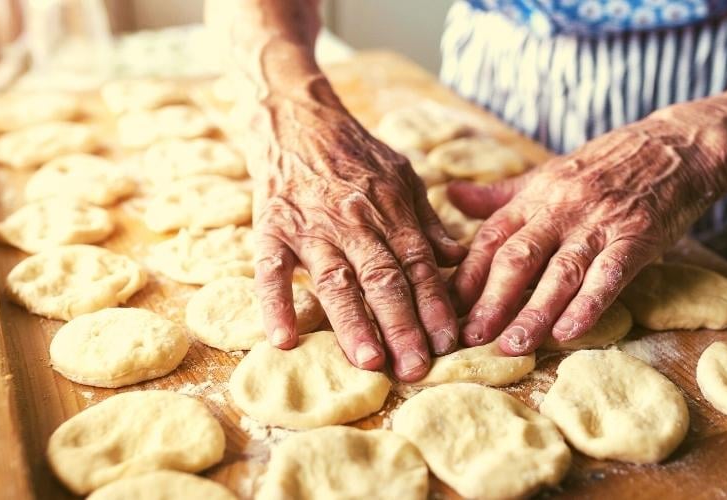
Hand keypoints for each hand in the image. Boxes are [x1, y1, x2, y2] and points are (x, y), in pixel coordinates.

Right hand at [247, 83, 466, 380]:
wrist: (295, 117)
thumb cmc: (353, 152)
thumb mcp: (401, 174)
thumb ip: (426, 220)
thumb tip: (456, 258)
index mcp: (389, 208)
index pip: (419, 265)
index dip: (435, 306)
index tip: (449, 343)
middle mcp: (353, 220)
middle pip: (383, 279)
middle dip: (402, 326)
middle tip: (416, 368)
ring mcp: (310, 226)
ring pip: (336, 281)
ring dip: (353, 323)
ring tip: (369, 361)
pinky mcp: (271, 228)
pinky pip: (270, 270)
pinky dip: (274, 304)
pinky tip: (283, 339)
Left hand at [447, 118, 726, 353]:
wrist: (675, 146)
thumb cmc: (605, 166)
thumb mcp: (548, 174)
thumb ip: (500, 195)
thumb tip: (451, 195)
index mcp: (535, 196)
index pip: (490, 238)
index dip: (466, 276)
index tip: (446, 309)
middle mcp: (561, 209)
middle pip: (517, 258)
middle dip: (491, 301)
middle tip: (470, 337)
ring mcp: (600, 223)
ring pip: (560, 272)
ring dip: (534, 313)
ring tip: (512, 345)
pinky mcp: (637, 236)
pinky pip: (610, 273)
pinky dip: (589, 304)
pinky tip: (569, 331)